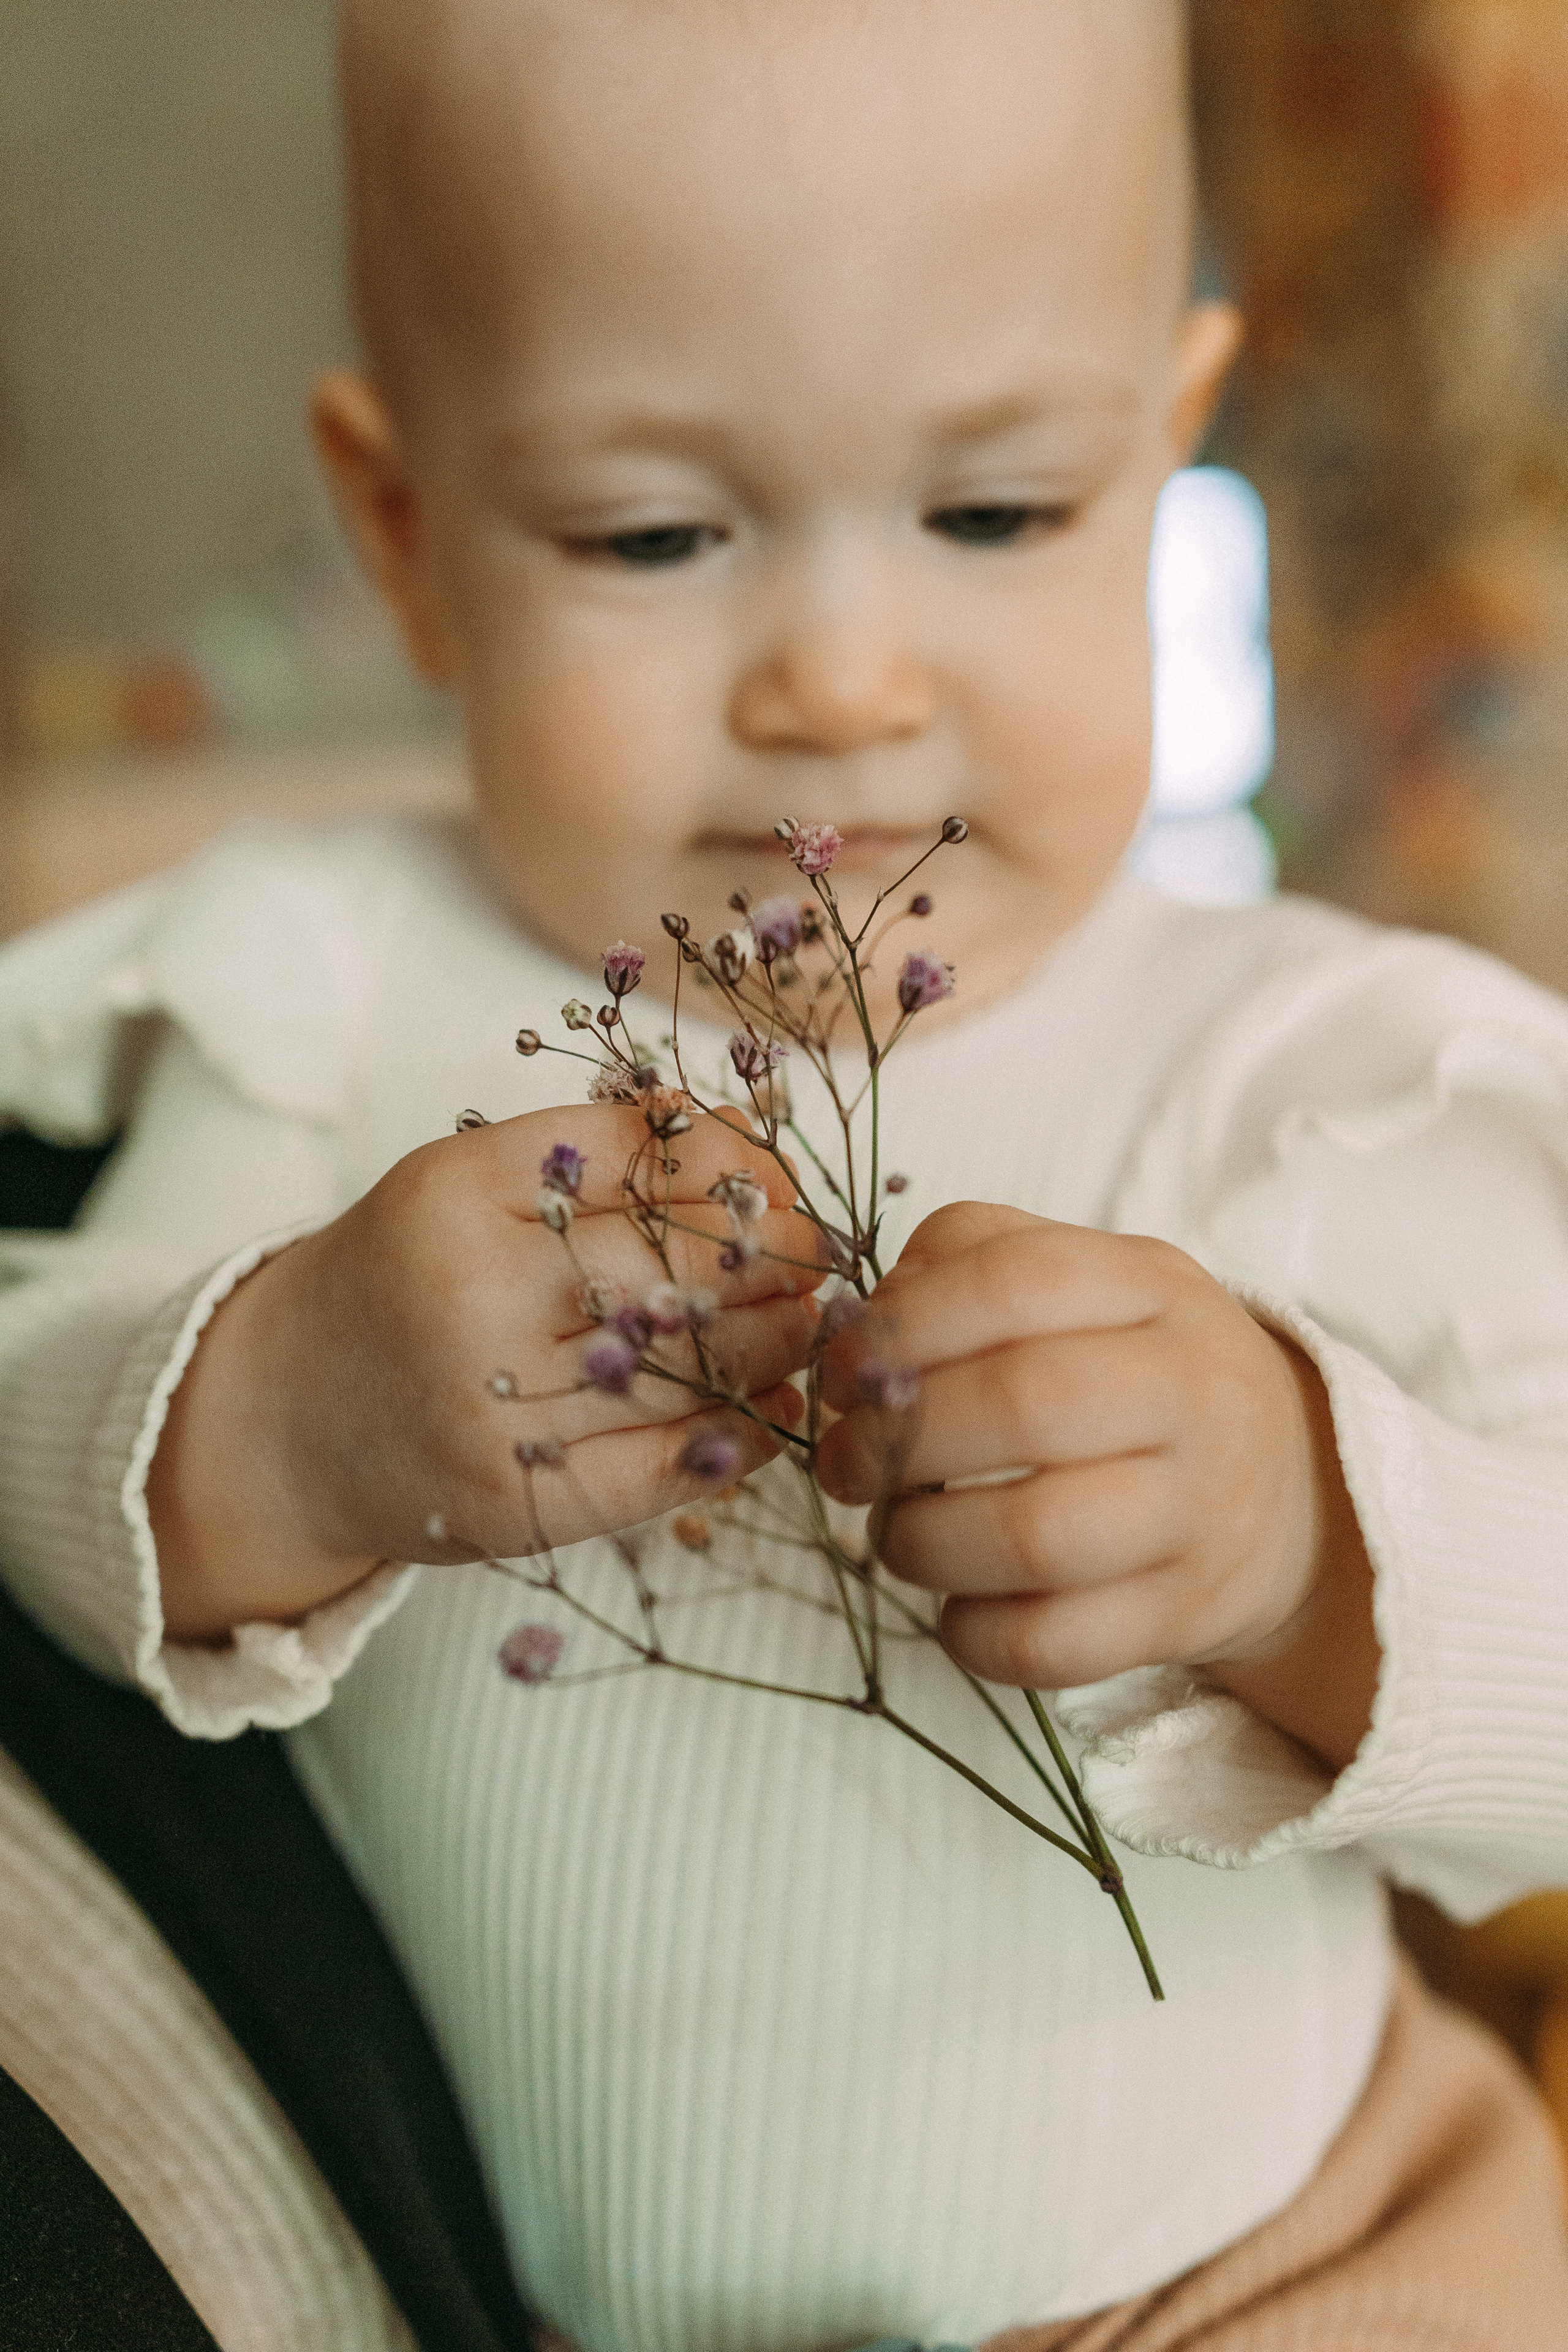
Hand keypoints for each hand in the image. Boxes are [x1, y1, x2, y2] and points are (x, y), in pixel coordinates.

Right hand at [149, 1104, 822, 1639]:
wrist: (279, 1421)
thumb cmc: (403, 1283)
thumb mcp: (466, 1184)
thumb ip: (595, 1155)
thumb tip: (753, 1145)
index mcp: (456, 1190)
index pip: (646, 1154)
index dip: (741, 1166)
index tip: (779, 1184)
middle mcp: (468, 1292)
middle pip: (680, 1262)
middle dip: (779, 1256)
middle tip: (817, 1259)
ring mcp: (487, 1406)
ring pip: (690, 1366)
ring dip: (777, 1343)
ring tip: (805, 1327)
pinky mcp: (510, 1503)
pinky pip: (664, 1468)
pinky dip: (741, 1439)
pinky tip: (770, 1414)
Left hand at [815, 1203, 1376, 1770]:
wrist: (1297, 1493)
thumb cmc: (1145, 1373)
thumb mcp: (1095, 1281)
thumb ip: (977, 1260)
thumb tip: (868, 1322)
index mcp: (1155, 1288)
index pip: (1016, 1280)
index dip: (902, 1326)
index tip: (843, 1373)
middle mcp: (1192, 1391)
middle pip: (1021, 1404)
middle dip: (895, 1440)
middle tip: (846, 1463)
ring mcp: (1197, 1512)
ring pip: (1032, 1537)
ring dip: (921, 1540)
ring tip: (897, 1532)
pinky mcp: (1184, 1616)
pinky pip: (1052, 1644)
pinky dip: (971, 1632)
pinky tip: (955, 1604)